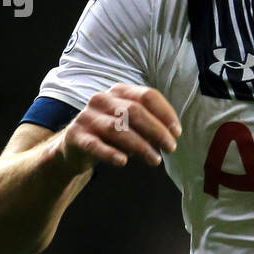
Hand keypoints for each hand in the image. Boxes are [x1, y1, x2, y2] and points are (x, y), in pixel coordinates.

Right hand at [55, 84, 181, 172]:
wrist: (75, 147)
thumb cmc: (112, 135)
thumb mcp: (132, 126)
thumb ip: (149, 127)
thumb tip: (170, 138)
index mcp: (119, 92)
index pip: (147, 96)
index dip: (165, 113)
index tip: (177, 132)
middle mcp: (102, 100)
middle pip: (134, 111)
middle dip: (157, 130)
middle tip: (171, 148)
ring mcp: (86, 117)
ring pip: (117, 128)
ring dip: (140, 146)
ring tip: (155, 160)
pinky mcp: (76, 136)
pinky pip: (95, 145)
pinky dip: (110, 153)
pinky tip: (123, 162)